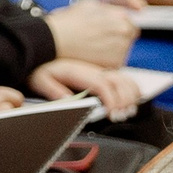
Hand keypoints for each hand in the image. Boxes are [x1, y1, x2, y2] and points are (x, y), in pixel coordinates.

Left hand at [27, 59, 141, 121]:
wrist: (41, 54)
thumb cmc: (41, 70)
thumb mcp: (40, 80)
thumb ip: (53, 90)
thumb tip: (69, 101)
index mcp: (79, 71)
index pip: (102, 84)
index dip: (111, 100)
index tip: (112, 114)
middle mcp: (94, 70)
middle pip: (120, 82)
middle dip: (124, 101)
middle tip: (118, 117)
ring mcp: (101, 71)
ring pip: (126, 81)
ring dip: (131, 97)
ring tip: (124, 113)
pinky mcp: (104, 74)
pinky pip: (125, 80)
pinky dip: (132, 92)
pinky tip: (128, 104)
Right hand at [45, 1, 134, 67]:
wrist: (53, 41)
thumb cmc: (67, 22)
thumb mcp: (89, 4)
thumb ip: (109, 7)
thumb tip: (125, 8)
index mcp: (120, 15)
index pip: (130, 21)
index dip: (119, 24)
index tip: (111, 28)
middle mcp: (124, 31)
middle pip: (129, 35)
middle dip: (117, 36)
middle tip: (97, 37)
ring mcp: (121, 48)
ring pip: (123, 49)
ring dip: (112, 48)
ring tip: (92, 46)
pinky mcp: (115, 63)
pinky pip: (116, 61)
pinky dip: (106, 60)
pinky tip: (91, 55)